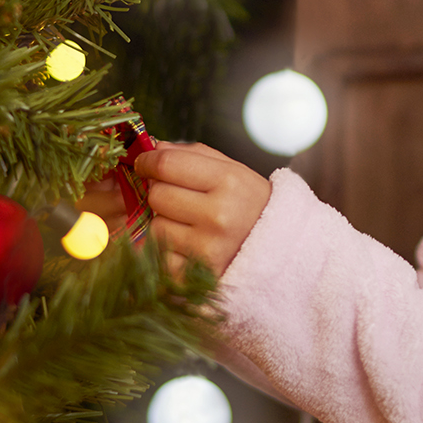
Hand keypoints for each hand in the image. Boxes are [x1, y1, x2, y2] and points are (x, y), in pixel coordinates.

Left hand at [134, 142, 270, 276]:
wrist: (277, 249)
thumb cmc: (248, 204)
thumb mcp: (232, 171)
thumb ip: (192, 155)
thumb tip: (153, 147)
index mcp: (228, 182)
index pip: (167, 164)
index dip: (148, 161)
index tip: (144, 163)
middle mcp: (218, 215)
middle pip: (157, 195)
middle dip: (160, 193)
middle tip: (177, 197)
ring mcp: (206, 248)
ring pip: (155, 226)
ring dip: (164, 223)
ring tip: (189, 225)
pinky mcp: (194, 275)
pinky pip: (158, 256)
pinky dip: (166, 250)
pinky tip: (187, 246)